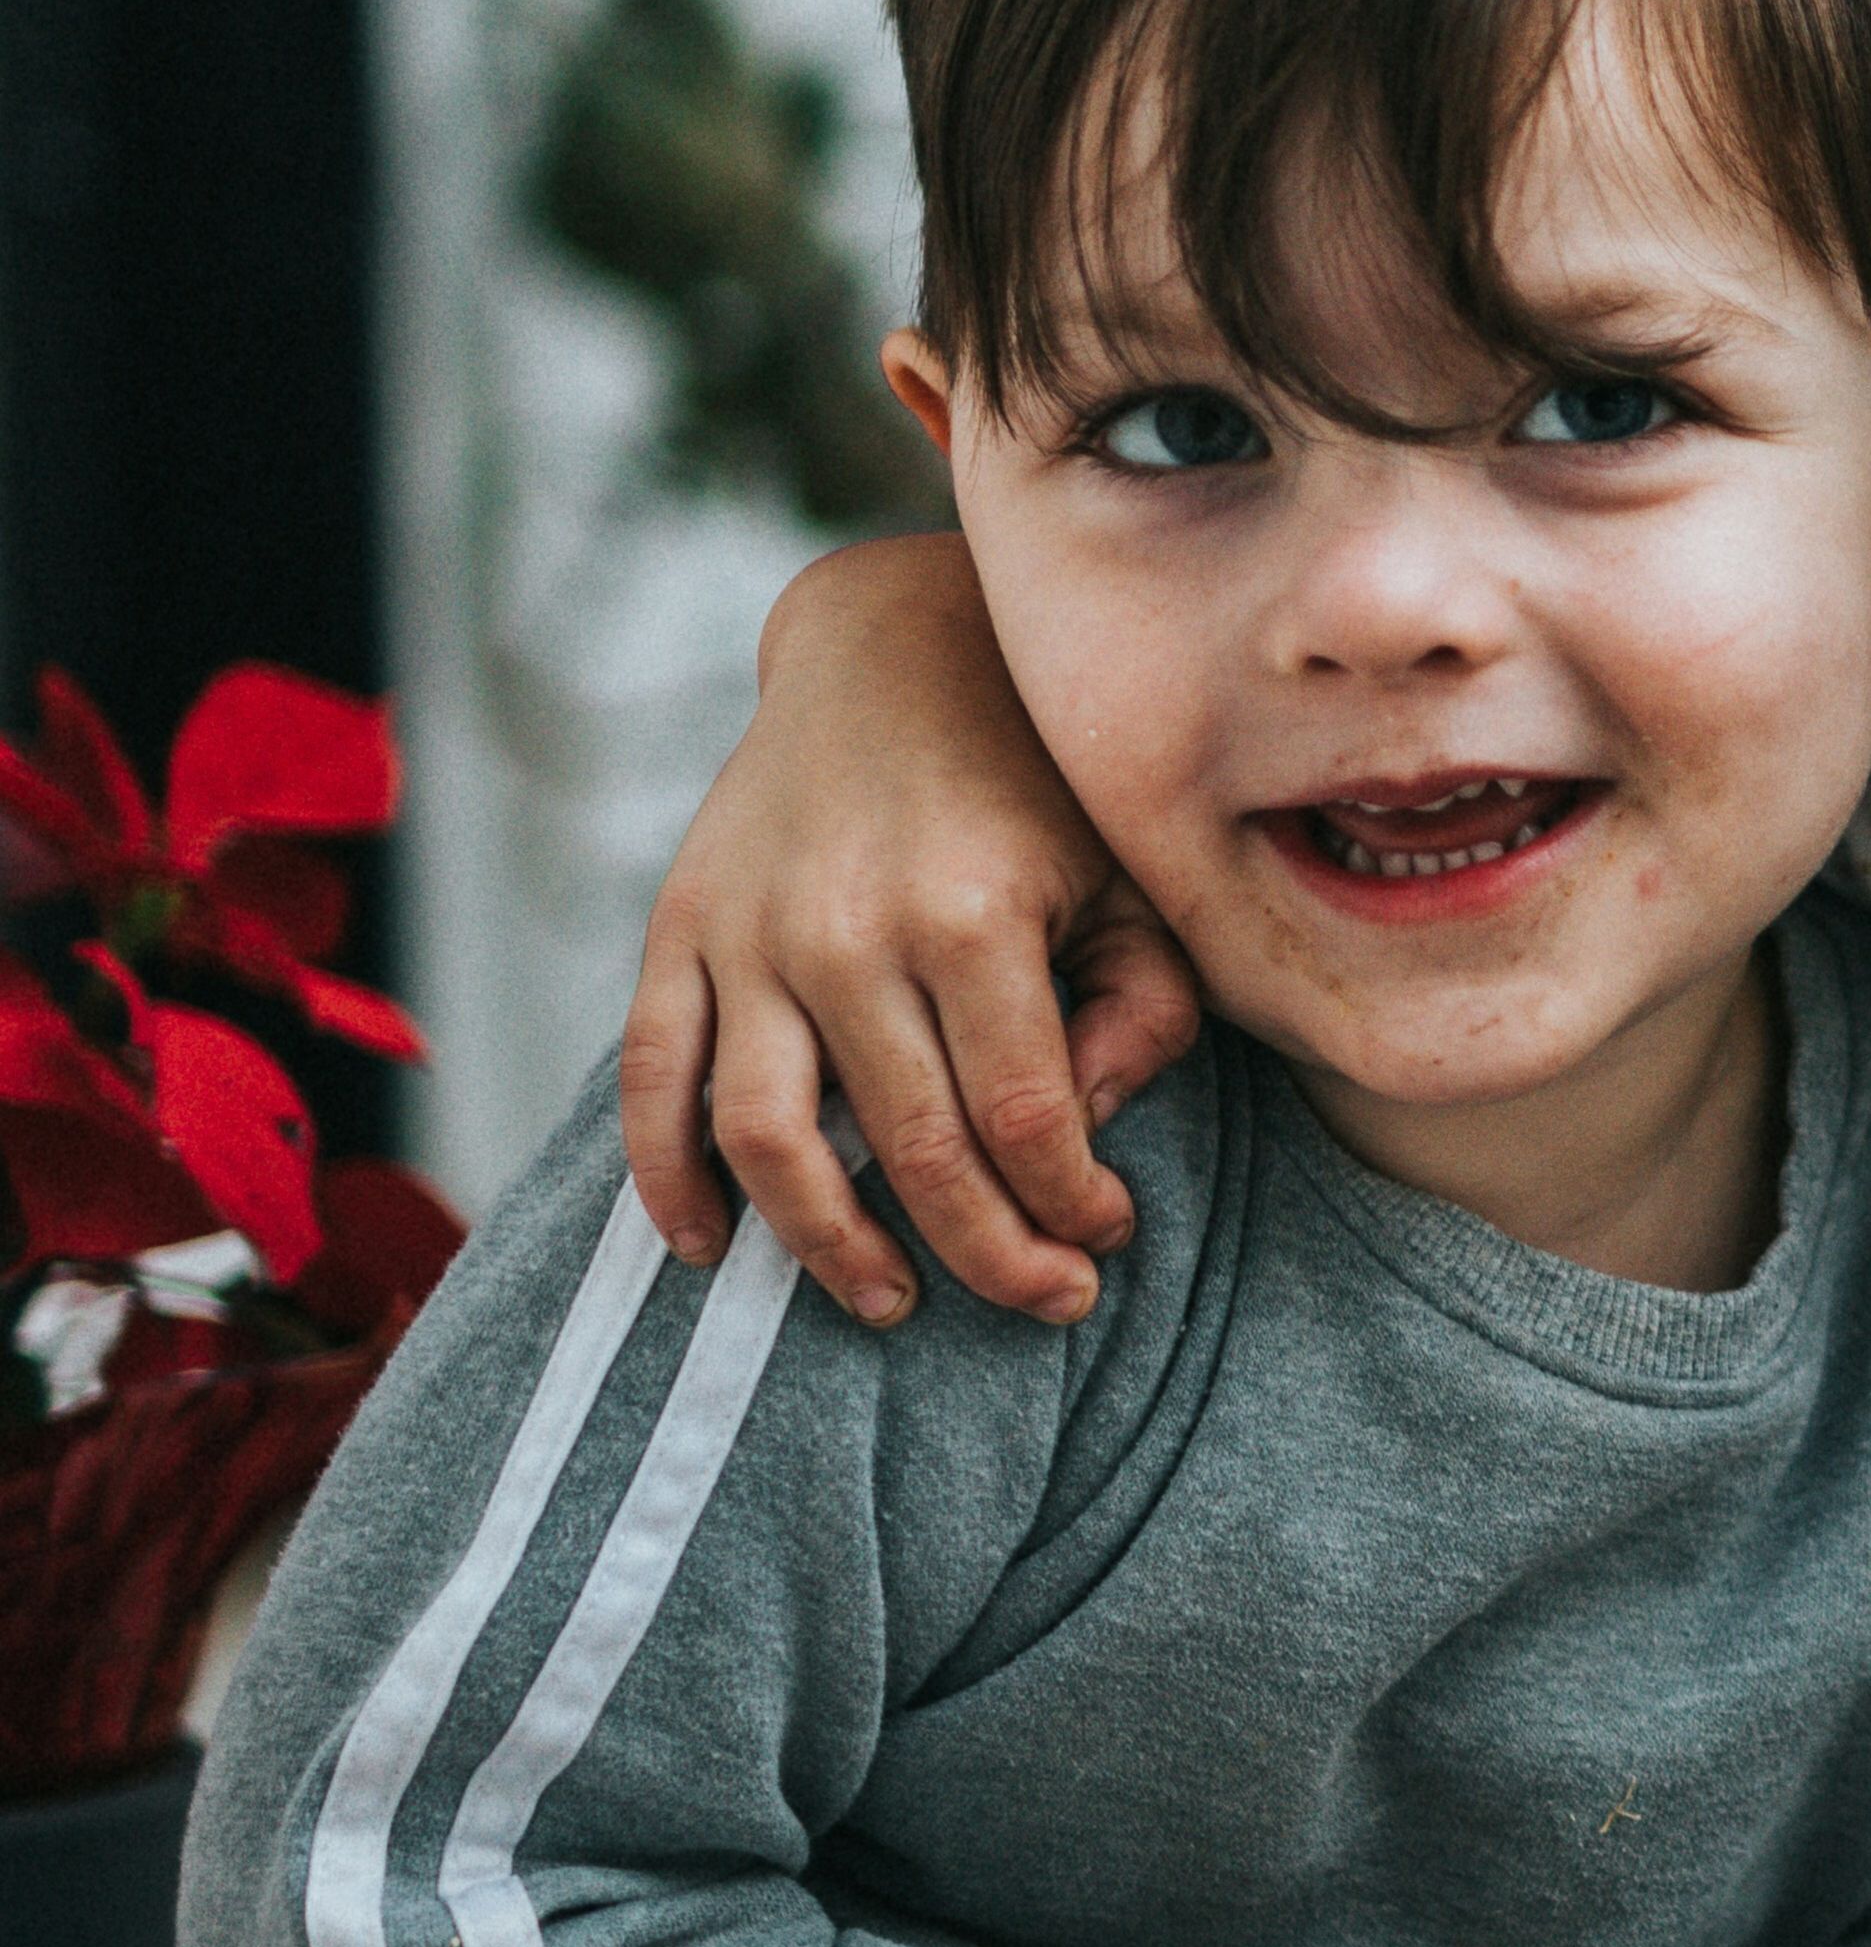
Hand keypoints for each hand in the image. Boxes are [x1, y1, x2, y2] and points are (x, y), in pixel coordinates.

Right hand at [616, 527, 1201, 1326]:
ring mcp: (752, 932)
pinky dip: (667, 1177)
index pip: (1027, 1118)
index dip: (1070, 1206)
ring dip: (826, 1246)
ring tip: (891, 1301)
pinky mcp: (680, 926)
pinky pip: (652, 1077)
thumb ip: (1144, 1008)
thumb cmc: (1040, 777)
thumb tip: (1084, 1133)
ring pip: (769, 1138)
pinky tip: (707, 1247)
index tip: (1103, 1243)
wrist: (896, 644)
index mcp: (978, 913)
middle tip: (1041, 1302)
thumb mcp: (1132, 875)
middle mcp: (852, 929)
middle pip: (915, 1149)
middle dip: (987, 1253)